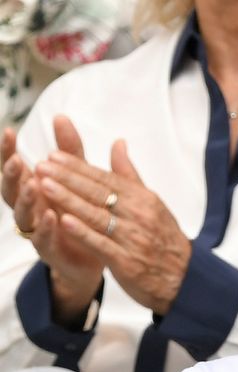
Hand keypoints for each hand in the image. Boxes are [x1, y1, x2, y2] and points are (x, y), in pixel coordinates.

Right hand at [2, 118, 103, 325]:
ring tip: (33, 184)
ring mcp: (36, 230)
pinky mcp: (50, 250)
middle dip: (11, 174)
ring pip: (23, 215)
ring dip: (26, 199)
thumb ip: (70, 151)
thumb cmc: (79, 211)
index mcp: (34, 188)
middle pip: (11, 189)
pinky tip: (52, 216)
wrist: (95, 254)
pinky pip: (43, 240)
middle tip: (16, 159)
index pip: (16, 167)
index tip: (8, 131)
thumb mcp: (77, 177)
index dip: (8, 151)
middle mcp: (30, 208)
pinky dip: (46, 227)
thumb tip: (61, 116)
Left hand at [36, 140, 190, 314]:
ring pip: (96, 216)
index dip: (79, 167)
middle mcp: (139, 215)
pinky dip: (82, 232)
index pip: (106, 179)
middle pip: (98, 193)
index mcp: (143, 199)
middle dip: (67, 178)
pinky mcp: (127, 262)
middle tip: (42, 165)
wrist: (183, 277)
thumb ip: (129, 174)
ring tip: (44, 186)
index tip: (54, 156)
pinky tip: (62, 221)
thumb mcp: (152, 202)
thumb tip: (117, 143)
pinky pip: (100, 244)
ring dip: (69, 200)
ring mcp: (133, 238)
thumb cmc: (164, 238)